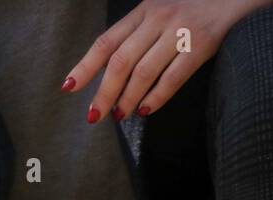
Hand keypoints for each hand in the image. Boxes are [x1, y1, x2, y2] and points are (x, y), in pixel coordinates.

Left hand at [63, 0, 272, 120]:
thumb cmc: (204, 4)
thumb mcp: (168, 8)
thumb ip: (144, 32)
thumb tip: (116, 74)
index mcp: (146, 8)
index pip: (106, 41)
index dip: (85, 66)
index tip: (68, 88)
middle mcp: (159, 16)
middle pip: (119, 60)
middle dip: (103, 91)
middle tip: (94, 116)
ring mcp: (181, 28)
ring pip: (143, 70)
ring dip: (128, 98)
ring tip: (120, 115)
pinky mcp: (204, 41)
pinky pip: (174, 75)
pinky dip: (157, 96)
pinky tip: (147, 111)